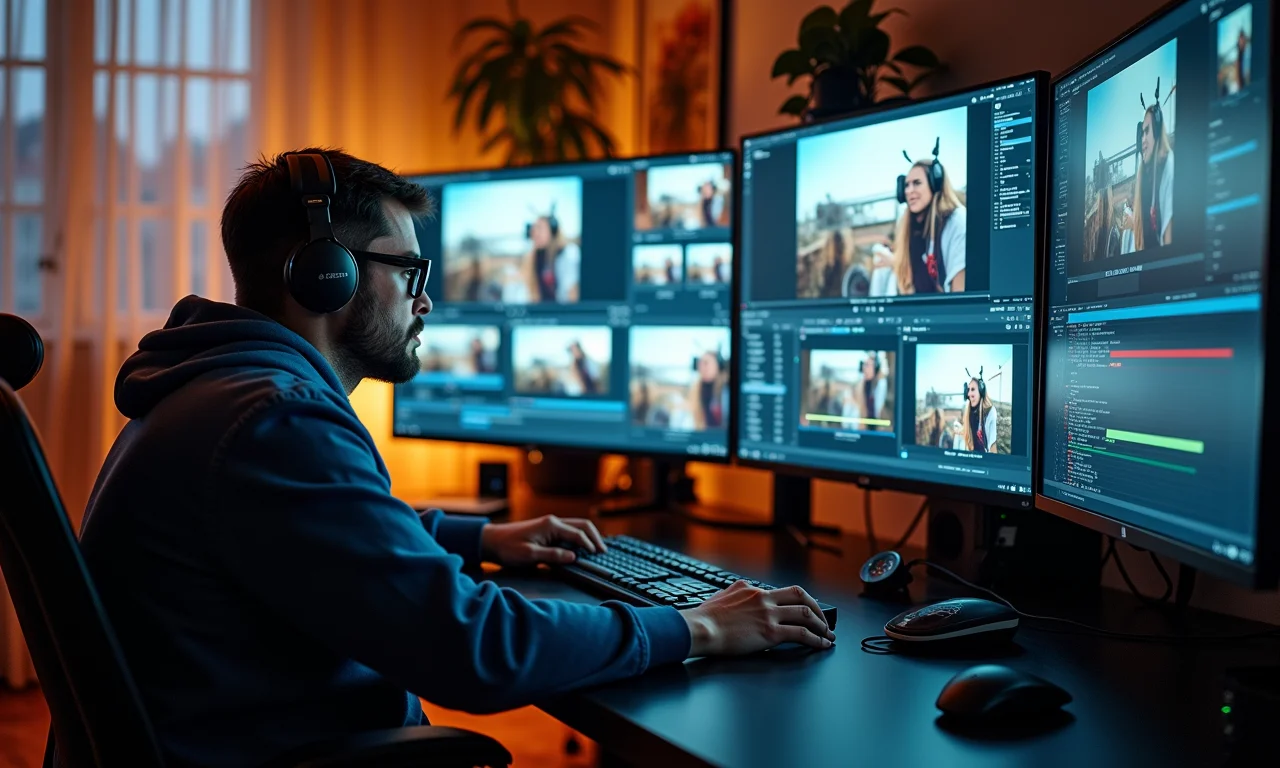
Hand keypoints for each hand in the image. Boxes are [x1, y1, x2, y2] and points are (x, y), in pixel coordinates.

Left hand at [479, 515, 607, 566]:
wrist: (492, 541)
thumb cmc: (508, 548)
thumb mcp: (529, 555)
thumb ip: (553, 556)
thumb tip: (574, 557)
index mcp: (550, 525)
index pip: (577, 534)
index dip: (589, 545)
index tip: (597, 556)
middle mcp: (553, 522)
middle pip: (582, 525)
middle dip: (595, 537)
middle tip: (603, 551)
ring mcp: (550, 525)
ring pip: (577, 526)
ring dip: (588, 536)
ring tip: (597, 549)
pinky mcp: (547, 530)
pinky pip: (569, 531)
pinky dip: (580, 537)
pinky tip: (582, 547)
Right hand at [681, 581, 834, 655]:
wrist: (700, 628)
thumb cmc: (705, 618)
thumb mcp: (721, 595)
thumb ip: (736, 593)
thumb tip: (740, 593)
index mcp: (752, 589)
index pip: (783, 591)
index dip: (800, 601)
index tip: (807, 609)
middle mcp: (764, 598)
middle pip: (801, 596)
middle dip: (817, 609)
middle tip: (824, 621)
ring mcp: (768, 615)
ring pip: (806, 614)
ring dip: (821, 626)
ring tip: (828, 635)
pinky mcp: (770, 633)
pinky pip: (801, 634)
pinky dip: (816, 640)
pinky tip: (821, 645)